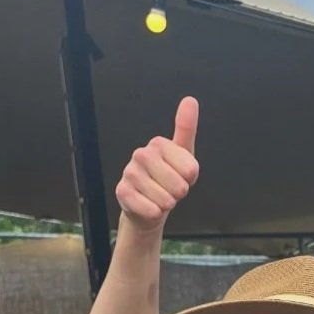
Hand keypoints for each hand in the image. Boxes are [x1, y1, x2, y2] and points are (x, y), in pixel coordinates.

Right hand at [114, 97, 199, 230]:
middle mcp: (141, 154)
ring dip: (167, 204)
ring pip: (165, 200)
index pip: (191, 170)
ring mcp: (130, 173)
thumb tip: (190, 100)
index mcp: (158, 144)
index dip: (191, 179)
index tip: (182, 175)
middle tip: (170, 189)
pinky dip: (155, 213)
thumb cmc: (168, 179)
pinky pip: (150, 210)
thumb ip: (186, 128)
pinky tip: (149, 206)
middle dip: (179, 194)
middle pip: (179, 186)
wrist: (148, 206)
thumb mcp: (184, 155)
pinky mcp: (122, 192)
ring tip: (159, 197)